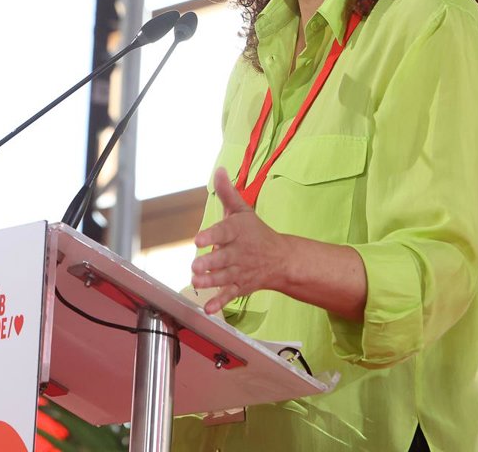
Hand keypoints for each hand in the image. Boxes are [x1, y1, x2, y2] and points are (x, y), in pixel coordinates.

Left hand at [190, 167, 288, 314]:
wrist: (282, 260)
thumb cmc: (256, 232)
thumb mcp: (242, 210)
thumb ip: (228, 192)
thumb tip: (219, 169)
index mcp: (238, 232)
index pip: (224, 232)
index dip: (211, 235)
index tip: (198, 239)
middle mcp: (239, 252)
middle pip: (223, 258)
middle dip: (209, 263)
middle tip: (195, 266)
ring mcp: (240, 271)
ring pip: (224, 277)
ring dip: (210, 281)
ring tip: (196, 282)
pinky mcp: (241, 286)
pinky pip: (230, 296)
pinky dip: (219, 303)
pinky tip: (208, 308)